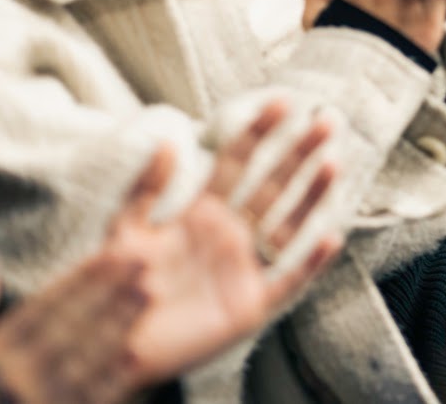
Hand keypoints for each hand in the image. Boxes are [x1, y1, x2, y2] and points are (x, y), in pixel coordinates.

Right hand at [0, 243, 147, 403]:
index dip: (81, 279)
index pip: (44, 309)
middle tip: (145, 261)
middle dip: (110, 292)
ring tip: (150, 293)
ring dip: (121, 325)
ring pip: (88, 360)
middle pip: (72, 328)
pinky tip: (139, 351)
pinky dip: (116, 377)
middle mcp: (14, 382)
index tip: (112, 252)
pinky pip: (93, 401)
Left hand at [99, 101, 343, 385]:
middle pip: (272, 186)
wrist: (112, 343)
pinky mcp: (250, 304)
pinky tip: (330, 238)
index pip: (238, 163)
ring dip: (310, 196)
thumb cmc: (117, 286)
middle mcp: (230, 235)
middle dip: (298, 154)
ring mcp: (243, 268)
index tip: (282, 102)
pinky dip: (309, 264)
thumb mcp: (124, 230)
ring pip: (287, 226)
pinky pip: (287, 281)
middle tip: (325, 122)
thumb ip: (146, 187)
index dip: (259, 132)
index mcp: (203, 212)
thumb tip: (169, 140)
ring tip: (332, 163)